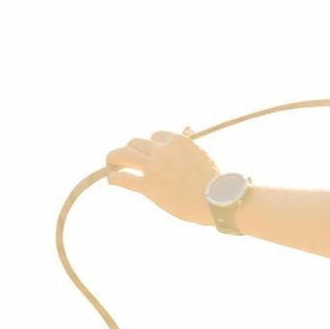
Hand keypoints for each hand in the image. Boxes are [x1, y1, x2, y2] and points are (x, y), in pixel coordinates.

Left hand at [102, 129, 219, 226]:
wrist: (218, 201)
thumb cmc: (214, 181)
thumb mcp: (203, 155)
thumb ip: (189, 142)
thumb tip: (187, 127)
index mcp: (177, 141)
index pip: (155, 136)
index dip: (150, 146)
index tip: (149, 156)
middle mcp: (163, 151)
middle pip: (135, 143)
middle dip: (130, 150)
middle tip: (125, 159)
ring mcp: (154, 168)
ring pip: (123, 154)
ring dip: (114, 158)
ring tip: (111, 164)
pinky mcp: (149, 186)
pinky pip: (123, 177)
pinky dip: (114, 178)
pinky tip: (112, 180)